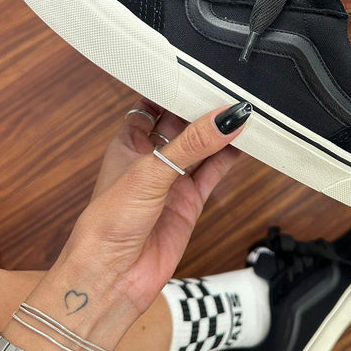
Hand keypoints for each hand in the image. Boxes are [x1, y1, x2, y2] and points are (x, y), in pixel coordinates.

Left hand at [66, 99, 250, 315]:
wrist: (111, 278)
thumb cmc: (107, 224)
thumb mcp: (150, 172)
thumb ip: (191, 144)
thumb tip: (225, 118)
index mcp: (128, 144)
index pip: (153, 105)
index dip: (174, 90)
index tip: (198, 72)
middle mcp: (151, 160)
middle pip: (182, 124)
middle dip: (202, 109)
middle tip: (228, 88)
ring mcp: (172, 181)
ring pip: (201, 148)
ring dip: (219, 132)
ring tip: (243, 111)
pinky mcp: (189, 202)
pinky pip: (213, 173)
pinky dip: (229, 158)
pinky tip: (244, 143)